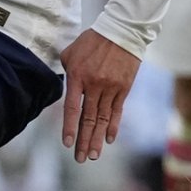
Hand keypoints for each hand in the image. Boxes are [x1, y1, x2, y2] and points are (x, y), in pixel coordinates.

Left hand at [58, 28, 139, 161]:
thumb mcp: (70, 53)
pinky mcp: (124, 89)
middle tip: (81, 159)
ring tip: (94, 155)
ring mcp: (111, 88)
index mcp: (78, 77)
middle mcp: (94, 86)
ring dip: (98, 139)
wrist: (121, 32)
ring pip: (103, 119)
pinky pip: (117, 111)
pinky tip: (108, 139)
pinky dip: (113, 126)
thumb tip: (66, 89)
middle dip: (84, 141)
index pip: (73, 108)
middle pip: (88, 119)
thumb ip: (67, 73)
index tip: (67, 143)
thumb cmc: (91, 41)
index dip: (70, 128)